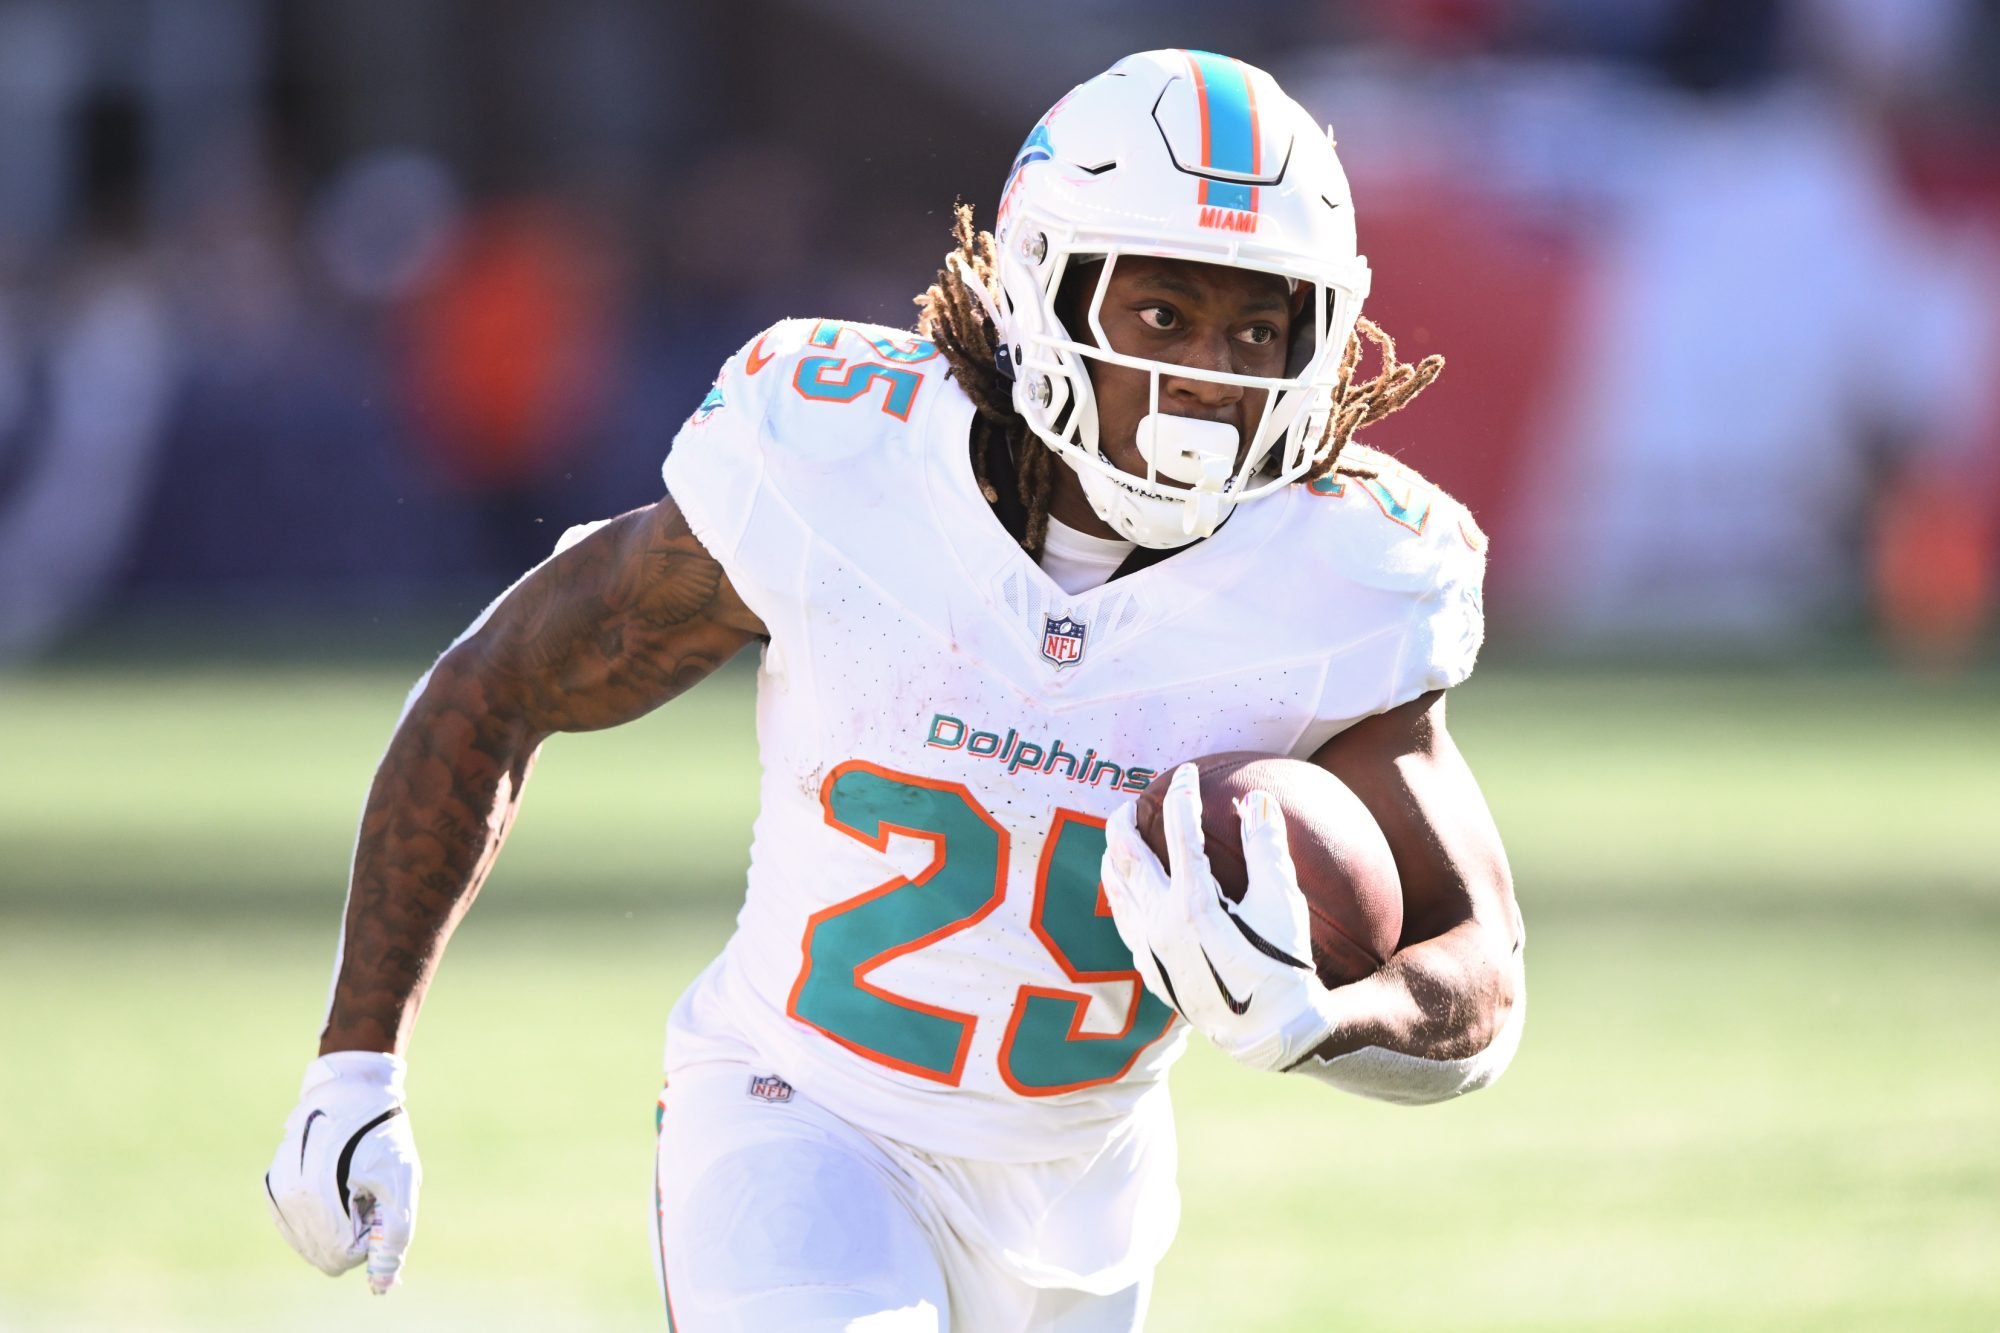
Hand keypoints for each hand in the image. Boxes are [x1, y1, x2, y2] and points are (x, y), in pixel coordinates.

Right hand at [264, 1051, 420, 1293]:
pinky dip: (318, 1216)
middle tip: (364, 1193)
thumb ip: (395, 1234)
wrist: (350, 1090)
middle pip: (324, 1255)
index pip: (343, 1257)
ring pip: (309, 1243)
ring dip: (334, 1224)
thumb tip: (383, 1284)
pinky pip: (296, 1225)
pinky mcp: (273, 1185)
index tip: (377, 1202)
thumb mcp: (402, 1180)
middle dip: (351, 1233)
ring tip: (349, 1183)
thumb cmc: (382, 1133)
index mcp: (318, 1200)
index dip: (369, 1236)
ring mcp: (277, 1193)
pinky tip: (333, 1183)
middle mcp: (289, 1201)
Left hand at [1101, 763, 1338, 1071]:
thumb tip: (1256, 799)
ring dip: (1114, 853)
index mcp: (1195, 904)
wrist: (1266, 1033)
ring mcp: (1149, 946)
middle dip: (1126, 818)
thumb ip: (1268, 848)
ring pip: (1115, 886)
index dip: (1182, 796)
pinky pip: (1121, 917)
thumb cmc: (1282, 967)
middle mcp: (1161, 922)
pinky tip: (1129, 884)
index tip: (1188, 773)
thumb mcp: (1283, 906)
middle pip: (1127, 854)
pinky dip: (1120, 889)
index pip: (1180, 833)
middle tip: (1135, 798)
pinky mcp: (1147, 967)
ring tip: (1121, 834)